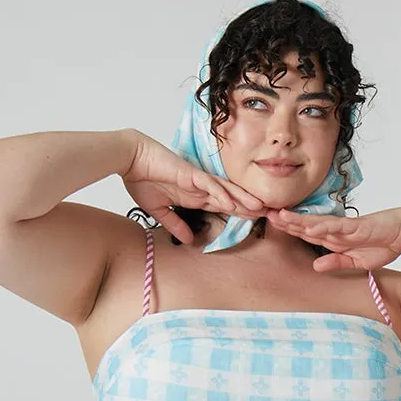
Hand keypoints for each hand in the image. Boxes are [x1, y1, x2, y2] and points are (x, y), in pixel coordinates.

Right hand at [121, 131, 269, 242]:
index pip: (222, 205)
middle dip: (250, 206)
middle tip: (270, 214)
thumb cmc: (142, 180)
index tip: (256, 220)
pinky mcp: (190, 174)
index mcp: (195, 195)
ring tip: (260, 208)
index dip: (240, 212)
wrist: (131, 160)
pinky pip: (210, 185)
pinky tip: (233, 203)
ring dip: (243, 199)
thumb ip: (175, 224)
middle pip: (231, 197)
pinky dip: (222, 194)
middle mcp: (201, 187)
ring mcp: (197, 180)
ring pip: (226, 190)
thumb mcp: (160, 211)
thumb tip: (188, 240)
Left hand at [265, 206, 400, 271]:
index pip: (307, 233)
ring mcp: (345, 227)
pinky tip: (308, 226)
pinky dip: (322, 227)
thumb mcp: (356, 260)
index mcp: (334, 238)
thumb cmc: (384, 244)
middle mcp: (336, 230)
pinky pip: (336, 227)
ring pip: (316, 223)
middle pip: (305, 225)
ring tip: (278, 217)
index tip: (271, 224)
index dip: (289, 229)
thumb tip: (316, 266)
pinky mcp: (356, 227)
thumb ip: (336, 261)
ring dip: (298, 221)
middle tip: (263, 214)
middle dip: (285, 221)